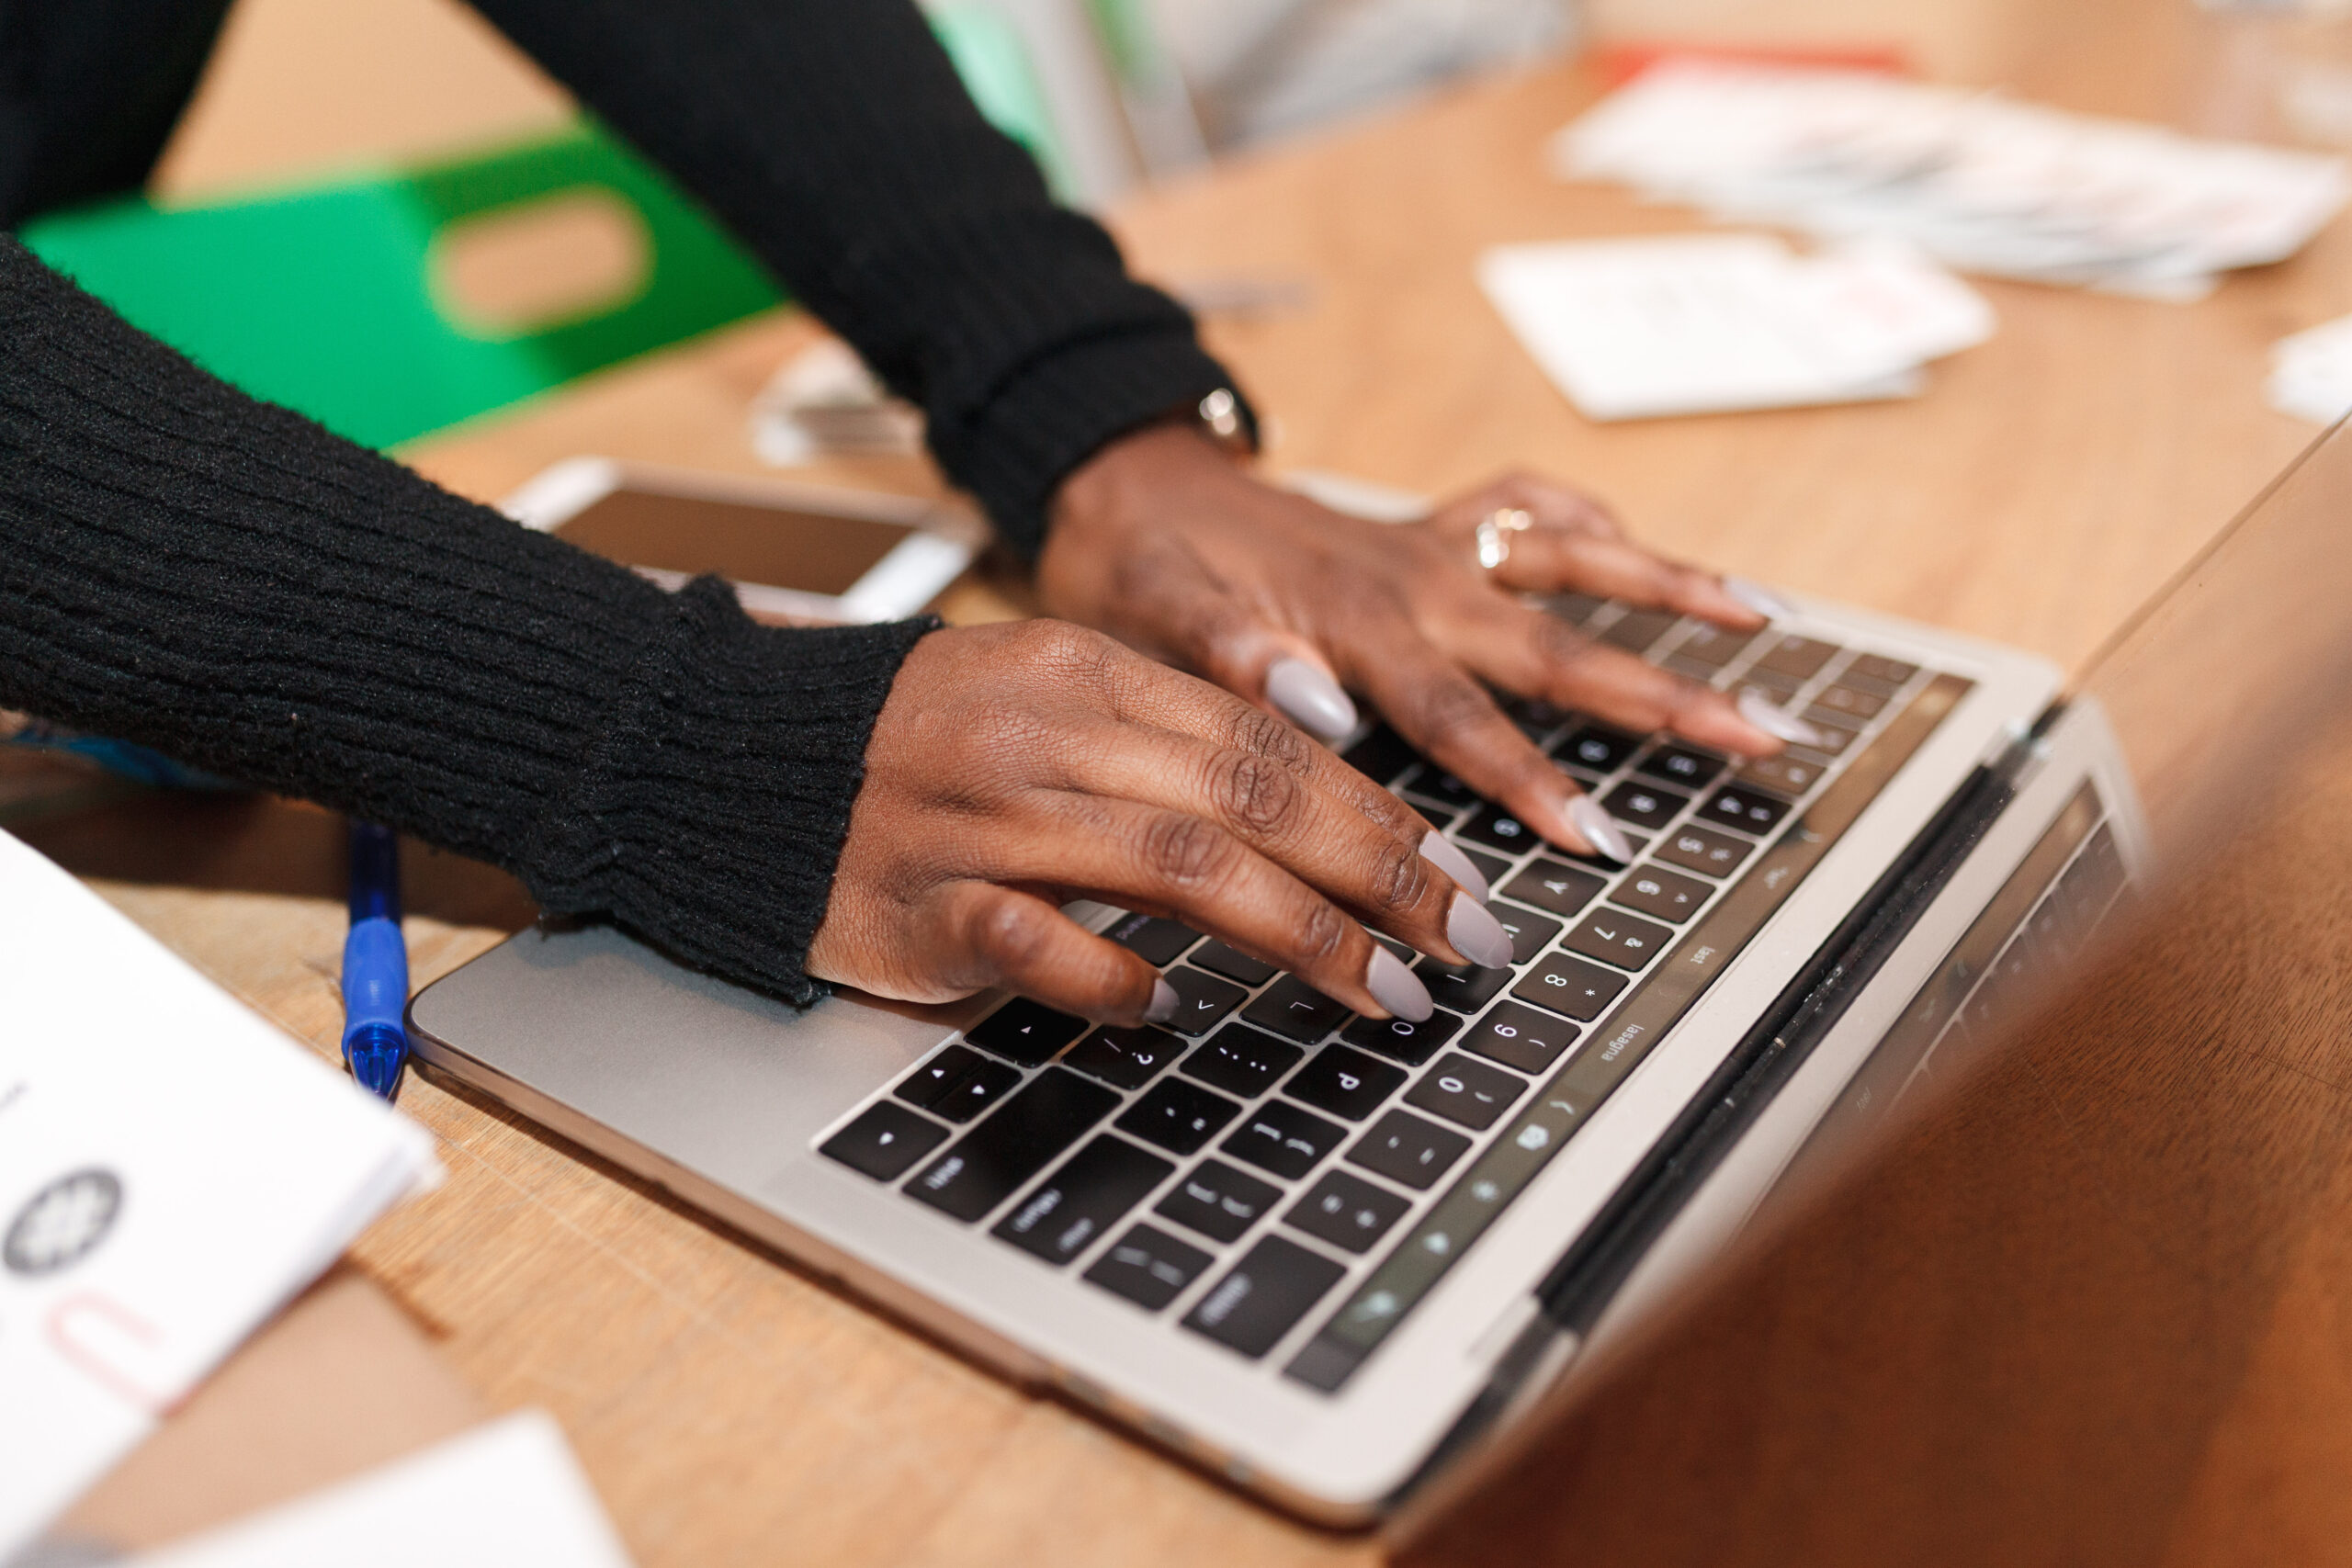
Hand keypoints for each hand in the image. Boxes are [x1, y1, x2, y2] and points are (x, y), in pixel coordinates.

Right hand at [805, 620, 1517, 1024]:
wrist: (741, 762)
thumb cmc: (919, 745)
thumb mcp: (1051, 705)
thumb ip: (1171, 747)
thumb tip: (1325, 821)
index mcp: (1087, 675)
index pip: (1266, 745)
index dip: (1378, 816)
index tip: (1457, 879)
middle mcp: (1048, 737)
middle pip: (1250, 801)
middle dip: (1379, 878)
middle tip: (1464, 945)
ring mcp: (985, 820)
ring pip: (1176, 866)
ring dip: (1300, 935)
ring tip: (1380, 994)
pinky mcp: (923, 905)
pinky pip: (1039, 945)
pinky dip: (1115, 980)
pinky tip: (1168, 1011)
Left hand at [1040, 423, 1814, 859]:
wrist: (1125, 484)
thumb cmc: (1138, 567)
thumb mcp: (1154, 614)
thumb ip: (1232, 654)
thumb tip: (1321, 704)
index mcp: (1356, 621)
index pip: (1460, 718)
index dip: (1530, 779)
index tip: (1600, 835)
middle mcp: (1413, 580)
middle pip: (1559, 644)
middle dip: (1664, 698)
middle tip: (1761, 736)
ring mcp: (1427, 549)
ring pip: (1571, 563)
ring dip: (1669, 587)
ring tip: (1766, 617)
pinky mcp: (1424, 529)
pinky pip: (1523, 511)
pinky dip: (1585, 524)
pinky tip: (1636, 546)